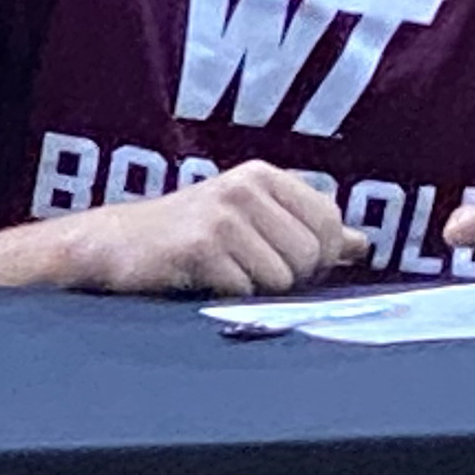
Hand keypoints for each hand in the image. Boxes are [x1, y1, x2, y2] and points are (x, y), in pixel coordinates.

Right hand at [63, 162, 363, 295]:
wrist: (112, 246)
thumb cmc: (187, 238)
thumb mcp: (251, 221)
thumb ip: (307, 230)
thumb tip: (362, 244)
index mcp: (264, 176)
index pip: (330, 223)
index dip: (318, 257)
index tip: (282, 261)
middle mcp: (245, 188)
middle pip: (310, 256)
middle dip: (288, 278)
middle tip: (247, 272)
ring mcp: (222, 216)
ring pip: (281, 279)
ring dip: (256, 291)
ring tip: (223, 275)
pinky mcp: (199, 248)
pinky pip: (245, 291)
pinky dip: (228, 298)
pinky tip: (203, 283)